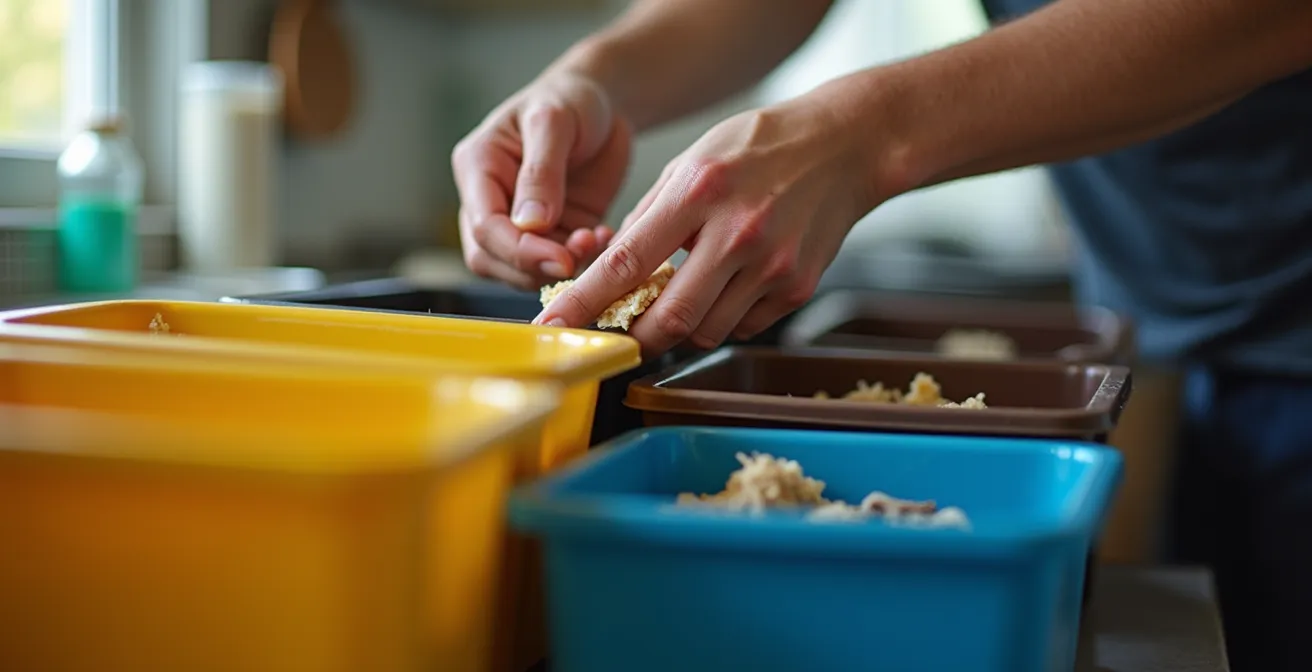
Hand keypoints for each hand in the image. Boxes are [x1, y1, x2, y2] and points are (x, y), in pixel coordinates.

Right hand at [452, 71, 632, 288]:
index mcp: (478, 168)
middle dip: (534, 266)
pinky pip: (557, 263)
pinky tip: (602, 238)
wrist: (603, 105)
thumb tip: (529, 223)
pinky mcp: (553, 233)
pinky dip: (581, 262)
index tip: (560, 257)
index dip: (518, 250)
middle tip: (577, 257)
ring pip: (520, 270)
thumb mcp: (554, 122)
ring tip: (595, 241)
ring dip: (558, 268)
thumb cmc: (571, 100)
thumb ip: (541, 173)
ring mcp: (521, 221)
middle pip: (491, 258)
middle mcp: (491, 199)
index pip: (484, 226)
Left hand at [535, 95, 875, 355]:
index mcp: (699, 193)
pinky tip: (724, 289)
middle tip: (619, 336)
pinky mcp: (797, 288)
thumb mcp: (691, 161)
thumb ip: (650, 216)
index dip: (585, 302)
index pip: (628, 262)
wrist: (846, 145)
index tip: (553, 326)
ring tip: (678, 301)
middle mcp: (738, 234)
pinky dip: (721, 319)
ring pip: (706, 331)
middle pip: (670, 317)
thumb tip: (612, 268)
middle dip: (635, 337)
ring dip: (680, 329)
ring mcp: (773, 266)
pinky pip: (743, 325)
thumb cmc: (761, 147)